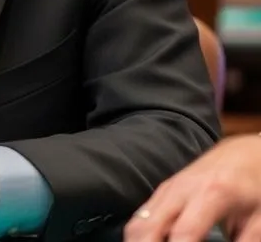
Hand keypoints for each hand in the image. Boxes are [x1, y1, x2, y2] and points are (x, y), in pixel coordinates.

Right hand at [124, 134, 260, 241]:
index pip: (184, 232)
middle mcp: (182, 189)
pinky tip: (153, 241)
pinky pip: (141, 215)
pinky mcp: (163, 189)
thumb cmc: (253, 184)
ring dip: (139, 241)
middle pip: (148, 225)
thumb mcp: (259, 219)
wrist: (242, 153)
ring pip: (138, 221)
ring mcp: (169, 188)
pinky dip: (141, 234)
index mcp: (211, 194)